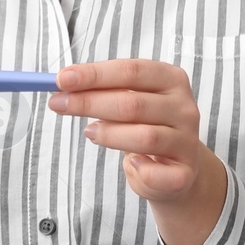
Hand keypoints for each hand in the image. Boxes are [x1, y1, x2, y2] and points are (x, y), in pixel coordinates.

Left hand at [47, 58, 227, 244]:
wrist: (177, 168)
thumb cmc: (144, 126)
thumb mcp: (127, 100)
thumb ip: (102, 90)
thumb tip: (63, 82)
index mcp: (171, 79)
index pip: (130, 71)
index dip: (94, 74)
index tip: (61, 79)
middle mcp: (184, 107)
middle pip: (133, 103)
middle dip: (89, 103)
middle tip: (57, 104)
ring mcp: (187, 141)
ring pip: (144, 136)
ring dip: (108, 135)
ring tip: (89, 132)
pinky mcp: (185, 173)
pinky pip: (156, 173)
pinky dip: (138, 169)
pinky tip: (130, 163)